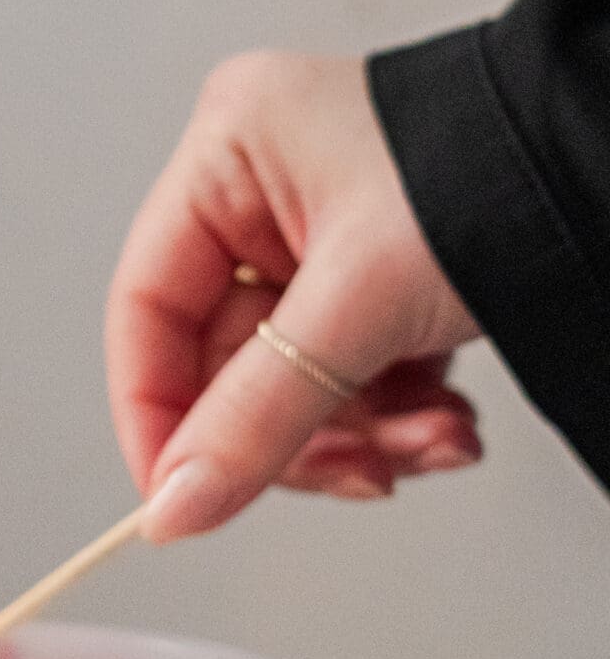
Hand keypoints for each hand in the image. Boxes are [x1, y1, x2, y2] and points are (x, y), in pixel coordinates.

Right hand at [106, 52, 482, 541]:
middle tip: (356, 474)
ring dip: (361, 436)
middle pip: (225, 360)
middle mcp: (264, 186)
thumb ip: (256, 418)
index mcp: (229, 154)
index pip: (146, 307)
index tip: (179, 496)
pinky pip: (349, 373)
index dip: (156, 414)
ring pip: (291, 381)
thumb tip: (176, 504)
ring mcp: (323, 230)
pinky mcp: (380, 273)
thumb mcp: (362, 305)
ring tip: (433, 442)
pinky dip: (396, 415)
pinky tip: (446, 421)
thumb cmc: (513, 172)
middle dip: (301, 432)